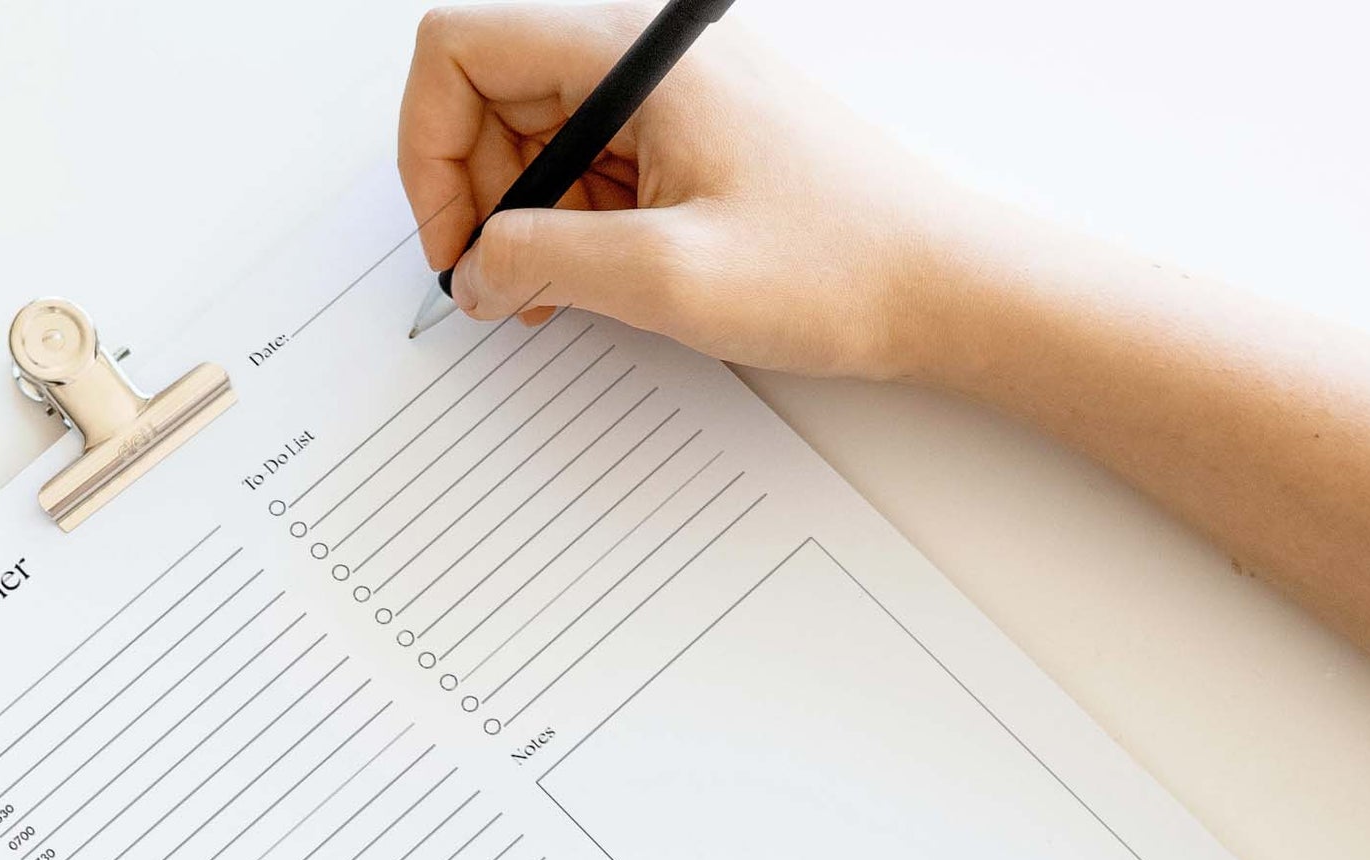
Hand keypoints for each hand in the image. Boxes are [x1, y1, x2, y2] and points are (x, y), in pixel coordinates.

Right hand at [397, 4, 980, 379]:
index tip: (453, 245)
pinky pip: (594, 171)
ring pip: (540, 142)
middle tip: (502, 287)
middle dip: (476, 200)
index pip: (460, 52)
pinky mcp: (693, 142)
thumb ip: (544, 262)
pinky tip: (602, 284)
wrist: (940, 288)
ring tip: (562, 297)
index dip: (429, 151)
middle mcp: (646, 61)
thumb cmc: (837, 266)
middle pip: (493, 98)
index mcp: (631, 58)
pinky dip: (574, 230)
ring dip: (527, 225)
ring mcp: (671, 100)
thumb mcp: (665, 278)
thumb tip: (475, 272)